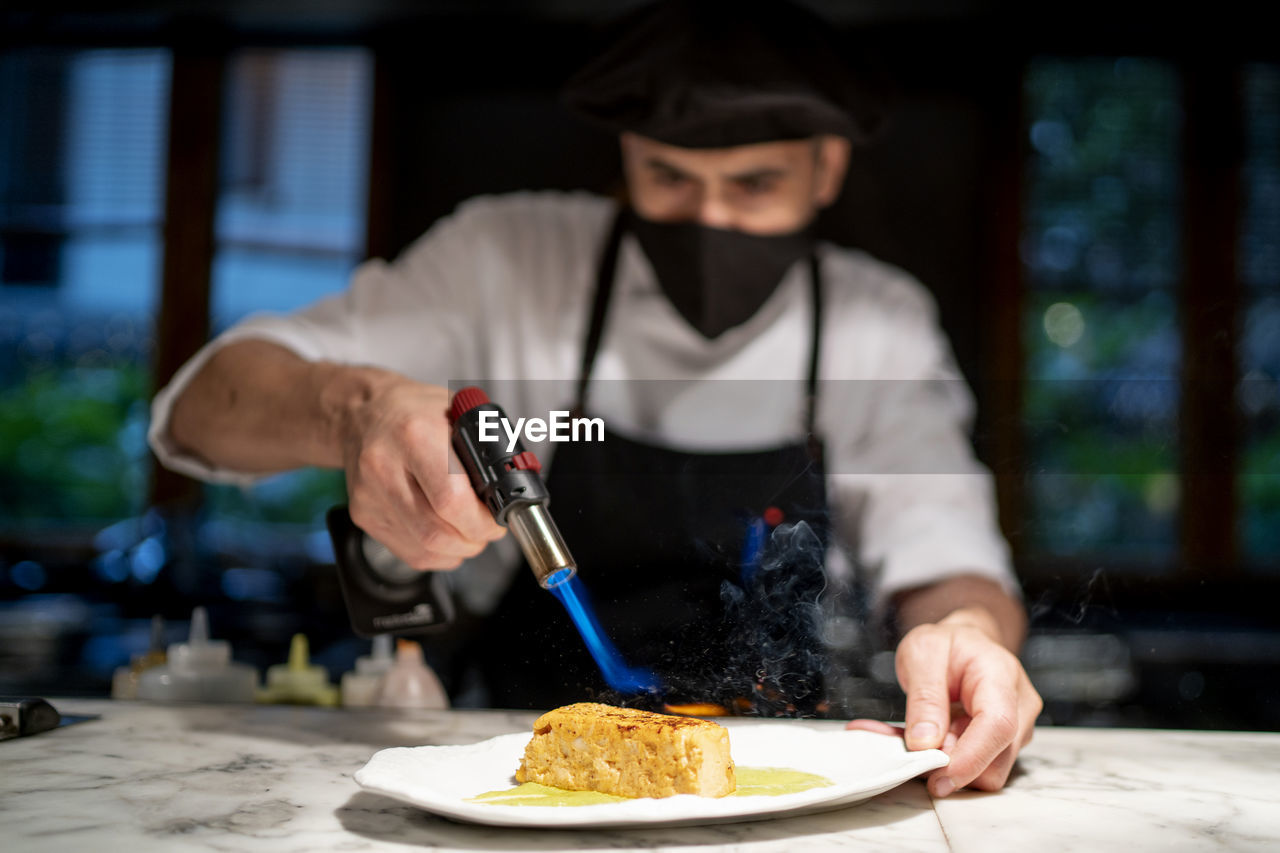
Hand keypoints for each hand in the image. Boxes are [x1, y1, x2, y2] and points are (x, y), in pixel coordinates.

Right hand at [340, 378, 505, 568]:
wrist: (362, 412)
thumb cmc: (414, 410)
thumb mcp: (457, 413)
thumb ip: (485, 449)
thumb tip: (516, 485)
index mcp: (414, 435)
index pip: (452, 499)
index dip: (482, 521)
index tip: (498, 519)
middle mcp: (385, 466)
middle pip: (438, 532)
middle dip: (475, 538)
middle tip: (489, 529)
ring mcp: (371, 495)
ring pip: (425, 548)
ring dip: (459, 549)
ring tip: (470, 531)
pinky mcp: (364, 515)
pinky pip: (410, 553)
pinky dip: (438, 554)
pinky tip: (447, 536)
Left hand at [847, 608, 1041, 795]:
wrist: (965, 642)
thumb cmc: (948, 644)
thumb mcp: (923, 652)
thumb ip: (924, 697)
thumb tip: (924, 742)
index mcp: (1001, 676)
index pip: (998, 726)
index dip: (970, 758)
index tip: (938, 777)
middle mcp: (1019, 707)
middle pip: (997, 761)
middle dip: (952, 767)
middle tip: (912, 749)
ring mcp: (1016, 729)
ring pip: (985, 772)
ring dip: (944, 766)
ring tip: (911, 738)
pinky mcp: (1002, 745)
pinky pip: (974, 767)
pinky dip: (942, 762)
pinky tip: (919, 742)